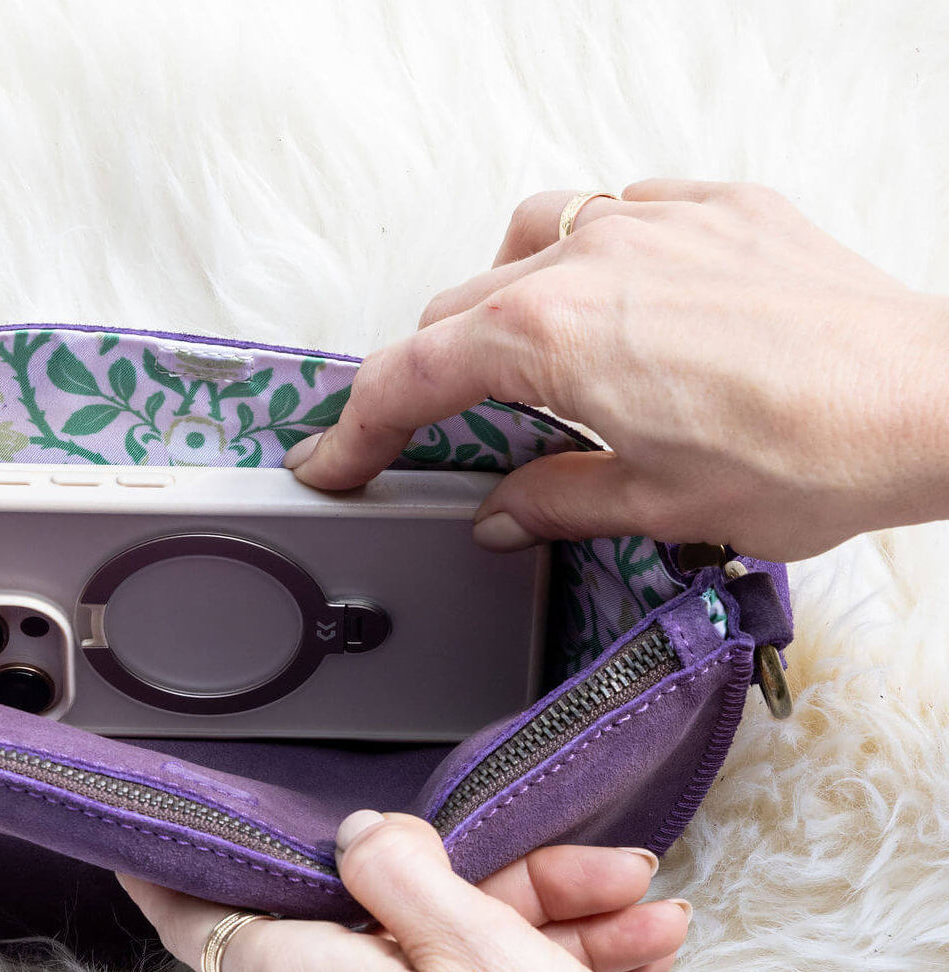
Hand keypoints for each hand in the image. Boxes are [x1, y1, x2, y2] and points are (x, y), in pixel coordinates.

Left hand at [119, 816, 703, 971]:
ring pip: (436, 966)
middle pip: (373, 919)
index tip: (147, 833)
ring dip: (537, 932)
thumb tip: (358, 836)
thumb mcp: (478, 944)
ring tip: (635, 917)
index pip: (197, 911)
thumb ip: (398, 870)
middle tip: (582, 871)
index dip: (177, 864)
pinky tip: (621, 961)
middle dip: (488, 883)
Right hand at [285, 179, 948, 561]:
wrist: (935, 403)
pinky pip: (616, 210)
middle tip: (423, 433)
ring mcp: (652, 222)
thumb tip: (500, 514)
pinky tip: (618, 300)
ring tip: (518, 351)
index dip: (356, 430)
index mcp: (550, 341)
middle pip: (456, 310)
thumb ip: (553, 502)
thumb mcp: (657, 508)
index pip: (408, 378)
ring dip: (499, 297)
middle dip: (426, 377)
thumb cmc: (810, 455)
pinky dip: (590, 255)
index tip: (332, 463)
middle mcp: (587, 262)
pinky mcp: (716, 208)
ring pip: (526, 239)